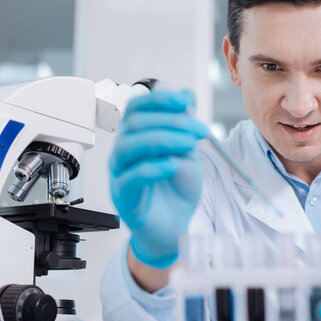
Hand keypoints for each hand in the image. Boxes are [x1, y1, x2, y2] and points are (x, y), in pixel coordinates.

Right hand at [109, 90, 207, 267]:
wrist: (175, 226)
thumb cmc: (175, 189)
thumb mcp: (187, 152)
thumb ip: (184, 126)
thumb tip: (184, 94)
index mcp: (136, 137)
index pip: (137, 108)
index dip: (160, 100)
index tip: (186, 101)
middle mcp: (124, 152)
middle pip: (135, 124)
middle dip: (171, 121)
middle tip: (199, 130)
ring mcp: (120, 174)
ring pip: (129, 147)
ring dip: (163, 140)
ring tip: (189, 145)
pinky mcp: (124, 197)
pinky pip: (131, 178)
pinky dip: (152, 168)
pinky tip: (172, 166)